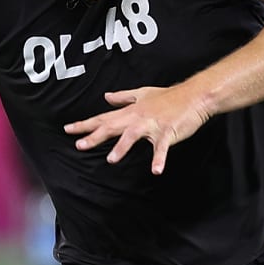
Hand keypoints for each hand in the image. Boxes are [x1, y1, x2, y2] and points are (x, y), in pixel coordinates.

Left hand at [64, 85, 210, 175]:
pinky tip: (156, 170)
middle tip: (79, 145)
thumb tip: (107, 97)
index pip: (104, 118)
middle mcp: (138, 117)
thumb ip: (123, 97)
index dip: (86, 124)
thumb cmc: (170, 97)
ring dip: (122, 147)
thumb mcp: (143, 93)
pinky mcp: (167, 132)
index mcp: (131, 111)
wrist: (194, 96)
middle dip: (95, 136)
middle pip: (112, 127)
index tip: (68, 129)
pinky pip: (162, 148)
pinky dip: (159, 159)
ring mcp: (152, 125)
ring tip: (111, 159)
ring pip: (133, 135)